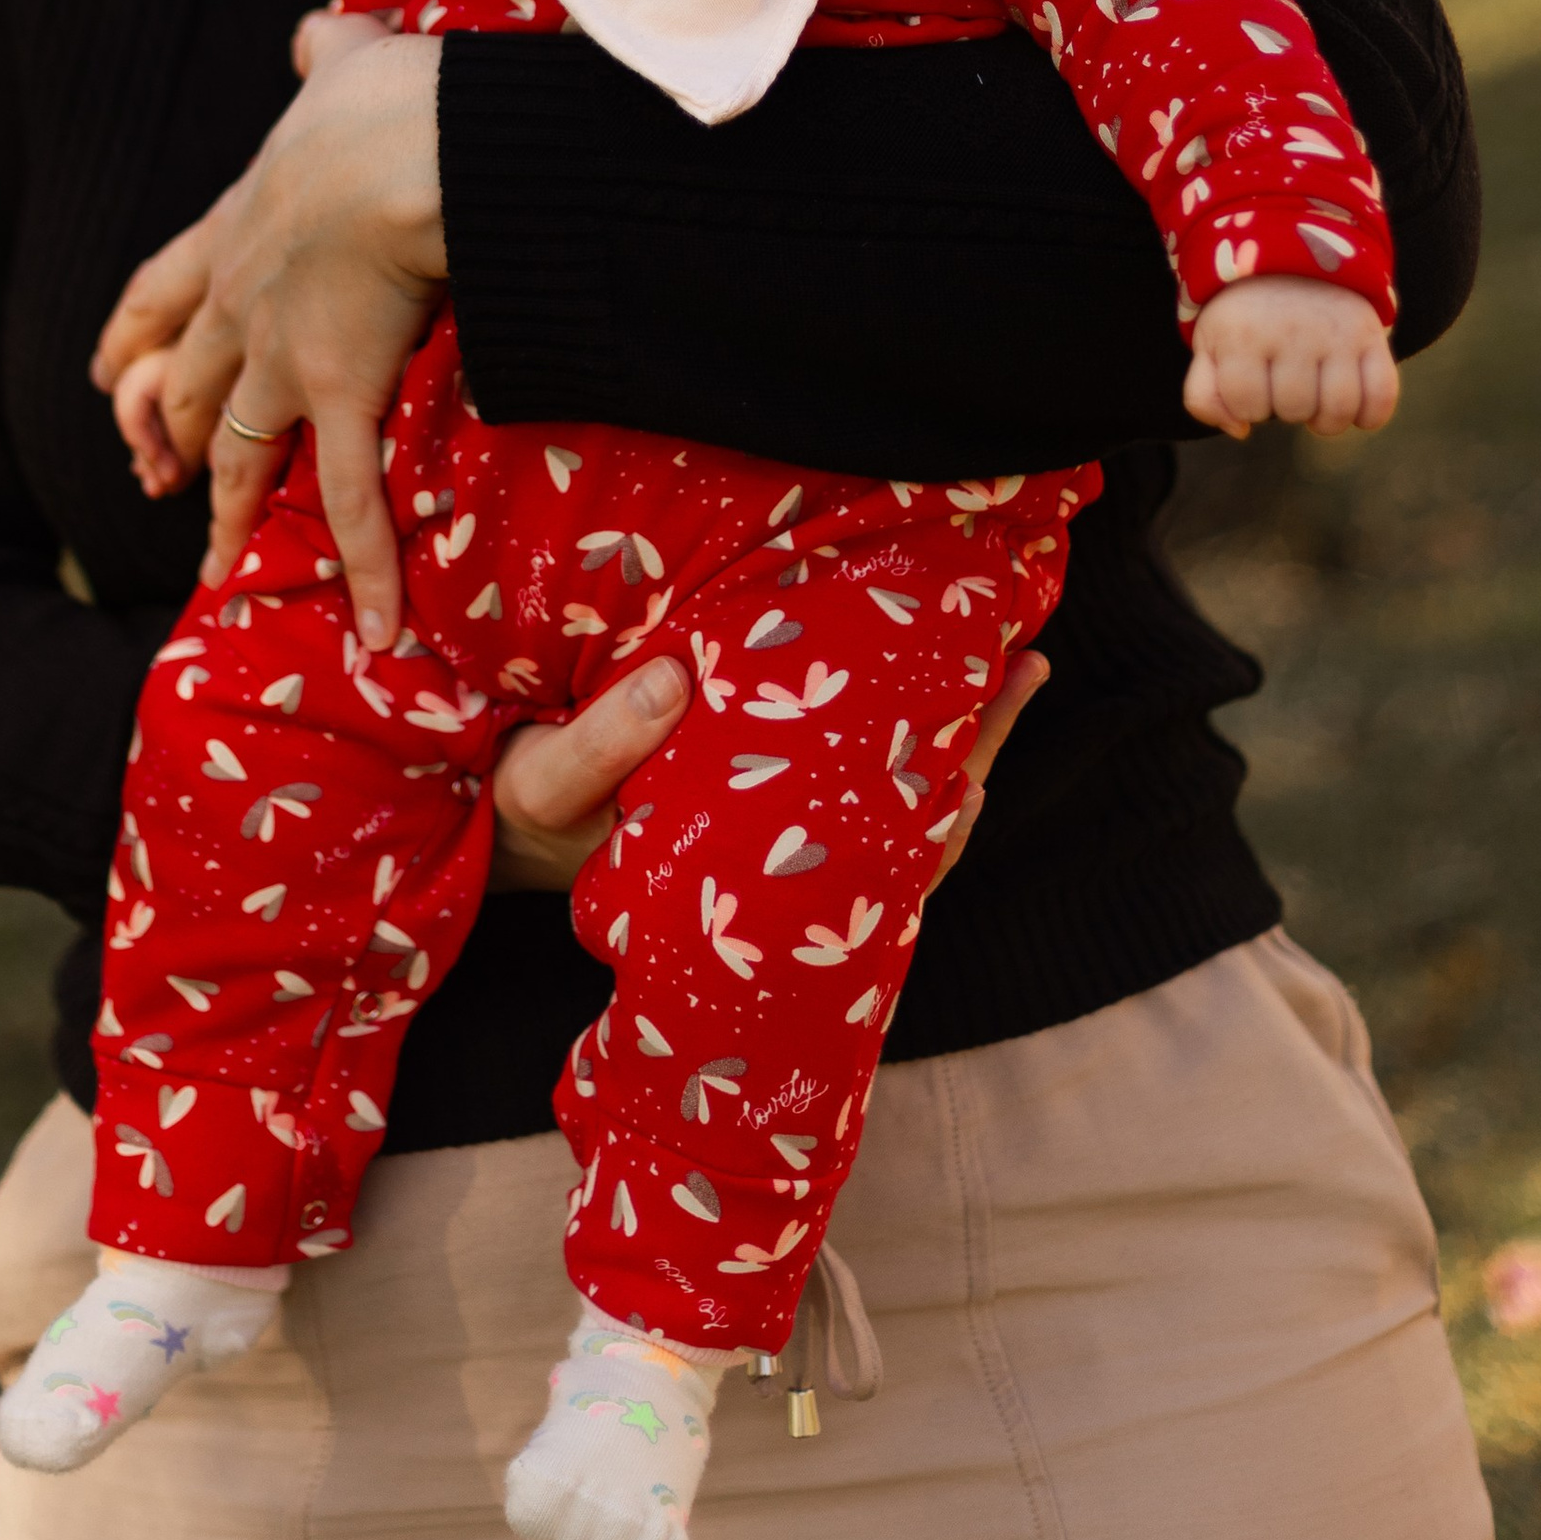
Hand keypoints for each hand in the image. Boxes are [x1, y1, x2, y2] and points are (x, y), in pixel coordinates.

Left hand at [90, 31, 445, 646]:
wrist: (409, 150)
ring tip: (217, 569)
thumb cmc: (388, 101)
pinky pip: (349, 501)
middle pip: (185, 382)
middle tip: (150, 476)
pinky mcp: (340, 399)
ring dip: (228, 511)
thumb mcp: (347, 61)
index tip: (107, 371)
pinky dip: (366, 566)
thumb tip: (315, 34)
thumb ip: (327, 52)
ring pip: (238, 451)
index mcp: (241, 222)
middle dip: (164, 432)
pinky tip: (378, 628)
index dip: (134, 333)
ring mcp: (283, 360)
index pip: (164, 287)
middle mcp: (243, 301)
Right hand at [483, 639, 1049, 896]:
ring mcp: (785, 842)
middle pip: (907, 830)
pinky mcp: (775, 804)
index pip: (861, 864)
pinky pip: (869, 787)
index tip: (969, 733)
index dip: (928, 812)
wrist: (515, 832)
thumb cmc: (533, 815)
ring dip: (967, 741)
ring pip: (902, 808)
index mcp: (738, 875)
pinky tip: (952, 687)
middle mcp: (778, 870)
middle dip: (973, 752)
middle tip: (1025, 668)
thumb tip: (676, 678)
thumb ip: (597, 744)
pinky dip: (919, 741)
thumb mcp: (539, 783)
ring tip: (1019, 664)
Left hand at [1182, 276, 1397, 438]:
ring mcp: (1335, 333)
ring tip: (1315, 396)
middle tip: (1284, 379)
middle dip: (1285, 406)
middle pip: (1294, 409)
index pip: (1246, 407)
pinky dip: (1370, 416)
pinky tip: (1353, 408)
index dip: (1247, 405)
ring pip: (1337, 410)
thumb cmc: (1244, 315)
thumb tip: (1241, 431)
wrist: (1291, 255)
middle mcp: (1291, 331)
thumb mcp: (1210, 345)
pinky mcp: (1370, 334)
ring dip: (1325, 418)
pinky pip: (1381, 396)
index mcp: (1242, 333)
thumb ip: (1205, 395)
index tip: (1250, 379)